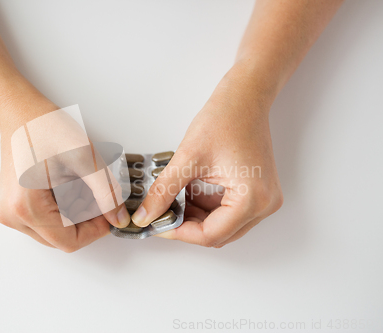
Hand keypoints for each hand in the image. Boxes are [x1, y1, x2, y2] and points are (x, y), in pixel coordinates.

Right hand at [0, 99, 129, 251]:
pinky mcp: (12, 206)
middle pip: (61, 237)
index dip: (96, 231)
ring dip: (75, 213)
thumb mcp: (84, 158)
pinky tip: (68, 184)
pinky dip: (63, 207)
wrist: (19, 111)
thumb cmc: (44, 127)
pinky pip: (44, 220)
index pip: (69, 241)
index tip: (111, 213)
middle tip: (98, 193)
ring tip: (81, 182)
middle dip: (86, 219)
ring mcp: (9, 212)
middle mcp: (12, 216)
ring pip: (54, 229)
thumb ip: (106, 193)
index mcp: (25, 207)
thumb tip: (119, 219)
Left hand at [131, 67, 282, 247]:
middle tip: (161, 215)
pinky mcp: (258, 192)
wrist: (245, 97)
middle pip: (219, 234)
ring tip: (173, 201)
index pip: (211, 235)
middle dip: (187, 226)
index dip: (179, 233)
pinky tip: (189, 193)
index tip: (157, 225)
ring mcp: (264, 199)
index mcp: (252, 199)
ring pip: (223, 225)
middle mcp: (264, 204)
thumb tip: (146, 216)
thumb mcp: (187, 159)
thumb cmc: (225, 119)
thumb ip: (163, 191)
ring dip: (196, 217)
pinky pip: (229, 212)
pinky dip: (206, 208)